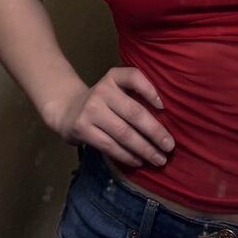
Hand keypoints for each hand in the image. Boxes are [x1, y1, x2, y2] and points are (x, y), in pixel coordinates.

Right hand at [46, 67, 174, 168]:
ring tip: (159, 159)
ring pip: (124, 133)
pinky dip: (127, 156)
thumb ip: (136, 95)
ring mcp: (91, 110)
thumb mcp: (117, 89)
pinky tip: (139, 161)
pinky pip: (110, 146)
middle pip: (134, 112)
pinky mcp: (83, 129)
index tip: (164, 107)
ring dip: (144, 149)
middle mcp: (102, 90)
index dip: (150, 90)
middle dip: (155, 132)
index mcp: (114, 77)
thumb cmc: (103, 102)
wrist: (68, 110)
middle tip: (170, 146)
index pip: (134, 77)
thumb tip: (167, 118)